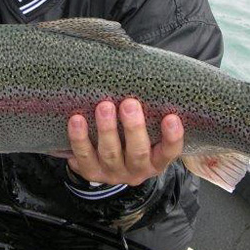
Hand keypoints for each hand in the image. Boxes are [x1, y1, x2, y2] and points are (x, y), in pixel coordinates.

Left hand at [67, 99, 183, 185]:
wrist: (107, 166)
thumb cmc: (132, 138)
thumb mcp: (148, 134)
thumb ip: (151, 115)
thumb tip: (150, 76)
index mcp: (156, 161)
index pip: (169, 152)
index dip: (172, 137)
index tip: (171, 117)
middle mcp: (136, 170)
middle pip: (137, 153)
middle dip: (133, 128)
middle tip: (130, 104)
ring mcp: (112, 173)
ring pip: (109, 153)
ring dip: (106, 130)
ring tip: (104, 106)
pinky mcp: (90, 171)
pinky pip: (83, 156)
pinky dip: (79, 138)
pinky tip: (76, 120)